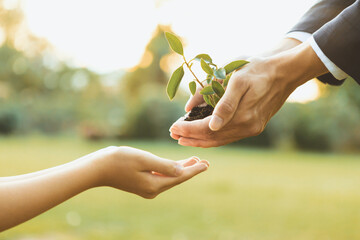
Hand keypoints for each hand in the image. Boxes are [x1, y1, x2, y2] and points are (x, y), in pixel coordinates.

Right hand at [92, 146, 208, 198]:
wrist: (98, 168)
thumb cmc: (119, 160)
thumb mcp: (144, 160)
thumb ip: (164, 165)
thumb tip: (181, 171)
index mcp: (154, 185)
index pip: (180, 177)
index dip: (194, 170)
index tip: (206, 164)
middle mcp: (152, 190)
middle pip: (177, 178)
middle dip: (191, 169)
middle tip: (205, 162)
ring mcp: (147, 188)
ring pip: (170, 177)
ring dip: (182, 168)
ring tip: (194, 161)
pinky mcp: (142, 184)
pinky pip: (162, 176)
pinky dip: (170, 169)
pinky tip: (176, 164)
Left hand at [170, 42, 327, 146]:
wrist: (285, 72)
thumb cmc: (258, 70)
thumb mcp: (238, 80)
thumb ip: (224, 104)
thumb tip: (210, 125)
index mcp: (242, 117)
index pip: (207, 129)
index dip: (188, 130)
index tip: (172, 128)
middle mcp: (247, 127)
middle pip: (212, 138)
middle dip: (190, 137)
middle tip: (173, 134)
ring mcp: (252, 128)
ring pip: (220, 140)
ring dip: (201, 139)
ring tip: (184, 138)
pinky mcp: (255, 126)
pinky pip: (229, 136)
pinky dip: (214, 137)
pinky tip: (204, 134)